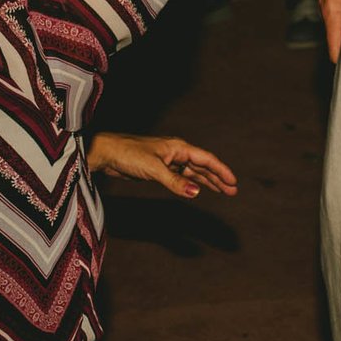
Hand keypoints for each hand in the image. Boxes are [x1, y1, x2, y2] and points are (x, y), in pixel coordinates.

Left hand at [87, 132, 236, 199]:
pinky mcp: (159, 169)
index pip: (206, 159)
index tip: (233, 182)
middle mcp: (176, 153)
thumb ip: (175, 182)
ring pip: (193, 172)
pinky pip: (181, 177)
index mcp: (178, 147)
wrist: (107, 153)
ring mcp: (168, 161)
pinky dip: (191, 183)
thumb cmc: (129, 154)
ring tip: (222, 191)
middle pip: (203, 166)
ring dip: (207, 181)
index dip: (221, 170)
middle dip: (218, 178)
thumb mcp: (154, 169)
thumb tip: (196, 192)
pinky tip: (197, 188)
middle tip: (232, 190)